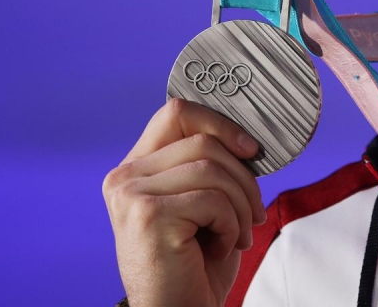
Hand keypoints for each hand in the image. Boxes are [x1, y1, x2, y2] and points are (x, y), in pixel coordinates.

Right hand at [103, 99, 268, 306]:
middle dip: (243, 178)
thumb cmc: (196, 264)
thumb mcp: (203, 203)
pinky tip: (220, 248)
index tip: (251, 150)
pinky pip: (212, 199)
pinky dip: (230, 225)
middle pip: (203, 142)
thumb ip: (210, 165)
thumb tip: (247, 137)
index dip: (220, 124)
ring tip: (236, 234)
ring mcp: (131, 195)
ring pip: (212, 169)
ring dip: (240, 205)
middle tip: (252, 213)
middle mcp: (124, 177)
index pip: (176, 113)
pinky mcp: (148, 216)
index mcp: (136, 167)